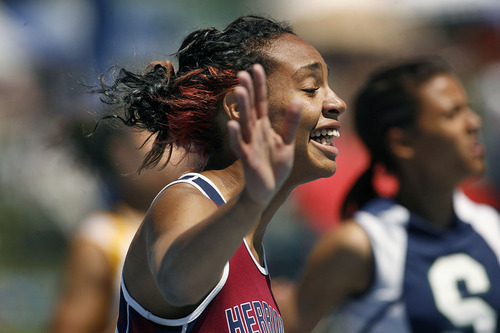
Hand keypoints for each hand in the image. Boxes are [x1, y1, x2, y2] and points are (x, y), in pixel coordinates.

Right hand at [227, 64, 302, 204]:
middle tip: (243, 72)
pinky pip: (240, 145)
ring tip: (239, 90)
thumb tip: (298, 101)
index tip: (256, 67)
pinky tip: (232, 124)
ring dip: (242, 107)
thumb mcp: (287, 142)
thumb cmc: (276, 166)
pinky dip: (236, 135)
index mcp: (264, 127)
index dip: (259, 85)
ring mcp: (249, 145)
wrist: (266, 190)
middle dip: (248, 91)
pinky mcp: (247, 159)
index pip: (260, 102)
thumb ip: (292, 123)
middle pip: (250, 109)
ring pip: (244, 123)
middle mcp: (254, 133)